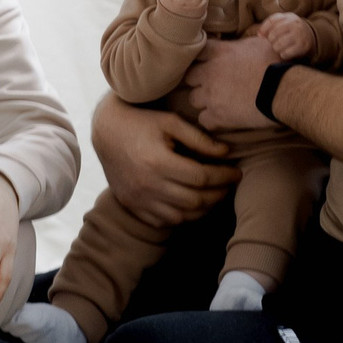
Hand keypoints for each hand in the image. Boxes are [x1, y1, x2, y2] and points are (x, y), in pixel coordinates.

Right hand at [90, 95, 239, 228]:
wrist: (106, 132)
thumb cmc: (142, 122)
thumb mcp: (171, 122)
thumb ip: (199, 138)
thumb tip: (226, 153)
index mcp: (158, 162)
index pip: (202, 177)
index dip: (224, 176)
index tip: (236, 171)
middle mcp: (147, 185)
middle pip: (195, 200)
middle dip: (219, 194)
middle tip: (229, 184)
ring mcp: (138, 199)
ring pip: (181, 216)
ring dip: (204, 208)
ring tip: (215, 195)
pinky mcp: (133, 206)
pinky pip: (164, 221)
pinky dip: (183, 216)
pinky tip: (193, 204)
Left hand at [183, 35, 273, 131]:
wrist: (282, 89)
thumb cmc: (275, 64)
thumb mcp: (258, 44)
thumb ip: (240, 44)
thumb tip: (239, 44)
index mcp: (219, 53)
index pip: (196, 51)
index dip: (200, 57)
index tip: (207, 61)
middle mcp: (209, 73)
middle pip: (188, 77)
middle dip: (198, 80)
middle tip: (212, 83)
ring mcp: (211, 96)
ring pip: (193, 99)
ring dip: (203, 100)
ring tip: (218, 101)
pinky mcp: (217, 116)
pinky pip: (203, 120)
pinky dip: (211, 119)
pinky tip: (221, 117)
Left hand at [254, 12, 316, 61]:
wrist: (311, 36)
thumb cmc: (291, 29)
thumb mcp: (283, 22)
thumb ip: (270, 25)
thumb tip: (259, 34)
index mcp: (288, 17)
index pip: (271, 21)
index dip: (264, 29)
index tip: (263, 36)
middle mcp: (295, 24)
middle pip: (273, 34)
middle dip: (271, 41)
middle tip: (274, 43)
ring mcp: (299, 35)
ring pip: (279, 44)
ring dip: (276, 48)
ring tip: (279, 48)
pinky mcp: (302, 46)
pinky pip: (286, 53)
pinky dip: (283, 54)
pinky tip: (286, 52)